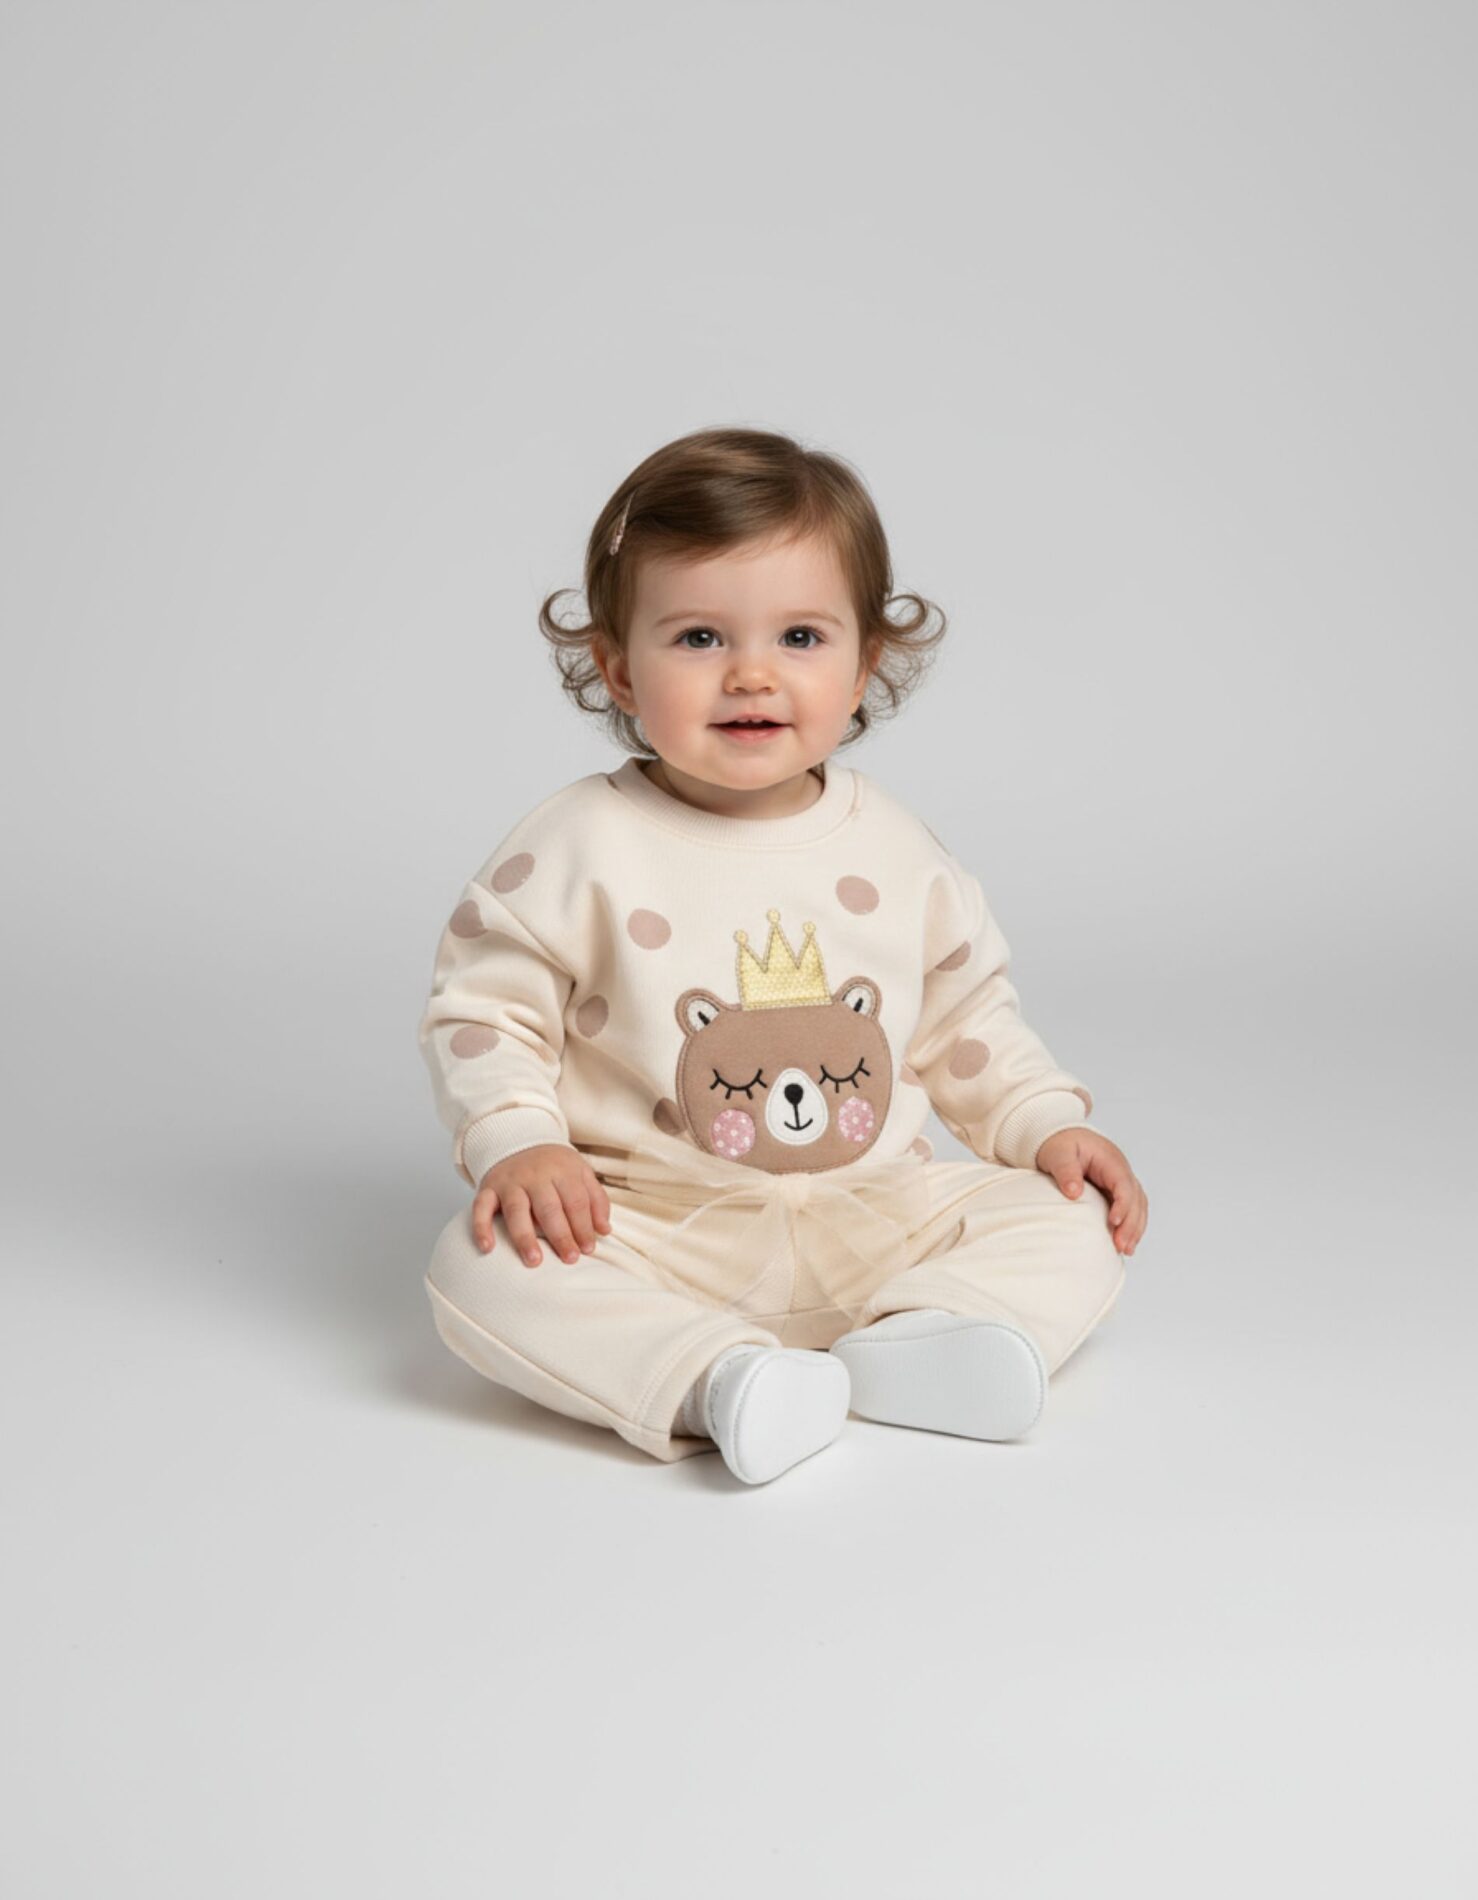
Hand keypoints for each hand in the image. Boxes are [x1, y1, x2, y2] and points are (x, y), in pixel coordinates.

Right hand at [471, 1145, 613, 1267]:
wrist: (517, 1139)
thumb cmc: (553, 1166)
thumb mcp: (579, 1173)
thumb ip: (596, 1199)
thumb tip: (604, 1230)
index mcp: (562, 1170)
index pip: (575, 1201)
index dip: (583, 1226)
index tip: (588, 1249)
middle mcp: (535, 1175)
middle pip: (549, 1208)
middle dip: (561, 1235)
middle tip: (570, 1259)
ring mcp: (510, 1181)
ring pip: (517, 1210)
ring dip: (525, 1237)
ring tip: (535, 1261)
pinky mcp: (488, 1187)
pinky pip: (481, 1207)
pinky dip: (481, 1227)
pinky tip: (487, 1248)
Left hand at [1034, 1128, 1147, 1255]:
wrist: (1058, 1137)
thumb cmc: (1059, 1144)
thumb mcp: (1058, 1153)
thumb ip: (1066, 1171)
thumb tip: (1074, 1193)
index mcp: (1110, 1160)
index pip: (1124, 1184)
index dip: (1122, 1205)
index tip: (1113, 1223)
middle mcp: (1120, 1170)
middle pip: (1136, 1199)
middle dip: (1131, 1224)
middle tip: (1121, 1246)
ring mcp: (1120, 1181)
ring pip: (1138, 1206)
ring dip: (1135, 1228)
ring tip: (1126, 1250)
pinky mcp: (1115, 1191)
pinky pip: (1130, 1209)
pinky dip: (1131, 1226)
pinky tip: (1125, 1242)